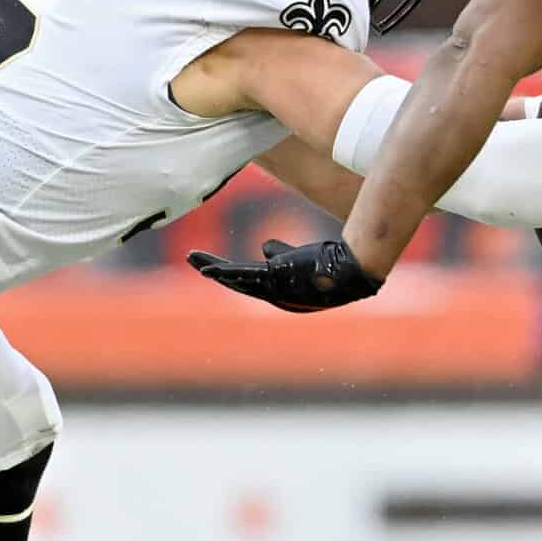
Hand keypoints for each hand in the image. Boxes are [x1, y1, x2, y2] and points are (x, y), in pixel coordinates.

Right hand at [186, 237, 383, 312]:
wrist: (348, 269)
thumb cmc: (328, 265)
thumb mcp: (297, 258)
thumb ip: (280, 253)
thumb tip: (265, 246)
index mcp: (277, 290)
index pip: (247, 281)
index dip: (227, 273)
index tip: (211, 265)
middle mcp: (273, 294)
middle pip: (236, 281)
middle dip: (213, 270)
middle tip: (193, 259)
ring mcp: (273, 288)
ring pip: (236, 279)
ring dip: (213, 269)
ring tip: (195, 260)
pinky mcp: (275, 278)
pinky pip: (244, 275)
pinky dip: (225, 272)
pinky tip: (209, 268)